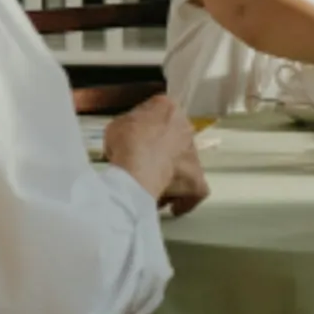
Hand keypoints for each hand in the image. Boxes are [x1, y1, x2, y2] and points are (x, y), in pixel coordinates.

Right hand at [103, 95, 208, 213]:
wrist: (137, 167)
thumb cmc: (126, 143)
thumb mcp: (116, 125)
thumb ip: (127, 127)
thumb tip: (129, 137)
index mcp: (168, 107)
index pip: (159, 112)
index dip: (144, 128)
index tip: (134, 139)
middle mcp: (186, 128)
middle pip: (174, 140)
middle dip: (160, 152)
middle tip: (142, 164)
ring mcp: (193, 154)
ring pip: (185, 164)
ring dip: (172, 175)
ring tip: (153, 186)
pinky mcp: (196, 179)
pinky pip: (196, 191)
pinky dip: (186, 199)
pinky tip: (173, 206)